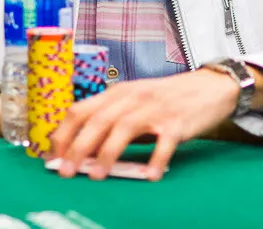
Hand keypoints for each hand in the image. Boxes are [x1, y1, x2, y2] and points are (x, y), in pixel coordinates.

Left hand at [50, 69, 248, 181]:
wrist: (208, 87)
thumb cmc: (166, 98)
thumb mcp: (134, 104)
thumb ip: (111, 122)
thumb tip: (84, 153)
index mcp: (117, 93)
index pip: (80, 111)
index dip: (63, 135)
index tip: (53, 157)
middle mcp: (132, 98)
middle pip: (98, 121)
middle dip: (78, 148)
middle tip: (68, 172)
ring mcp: (155, 109)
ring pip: (124, 129)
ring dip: (107, 154)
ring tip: (98, 176)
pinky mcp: (177, 122)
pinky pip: (164, 143)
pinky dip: (155, 160)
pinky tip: (148, 176)